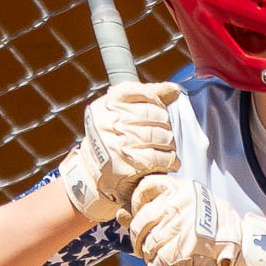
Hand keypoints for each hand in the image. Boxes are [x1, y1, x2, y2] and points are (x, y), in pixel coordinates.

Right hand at [60, 81, 180, 222]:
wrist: (92, 175)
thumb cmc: (111, 141)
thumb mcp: (119, 113)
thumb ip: (147, 97)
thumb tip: (173, 89)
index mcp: (107, 105)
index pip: (140, 91)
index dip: (156, 100)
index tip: (159, 110)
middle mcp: (111, 121)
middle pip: (155, 114)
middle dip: (165, 125)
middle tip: (164, 134)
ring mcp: (119, 143)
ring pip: (160, 136)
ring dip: (169, 144)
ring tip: (166, 148)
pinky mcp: (128, 164)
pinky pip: (158, 157)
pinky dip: (169, 160)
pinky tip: (168, 162)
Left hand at [127, 173, 265, 265]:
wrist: (243, 247)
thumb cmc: (220, 227)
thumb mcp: (198, 202)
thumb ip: (170, 203)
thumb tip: (129, 213)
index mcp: (182, 190)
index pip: (146, 187)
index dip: (137, 202)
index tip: (138, 214)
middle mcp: (179, 205)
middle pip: (142, 219)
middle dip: (138, 236)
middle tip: (142, 244)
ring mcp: (181, 226)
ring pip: (149, 242)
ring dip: (147, 254)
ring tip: (154, 258)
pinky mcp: (183, 248)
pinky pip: (158, 260)